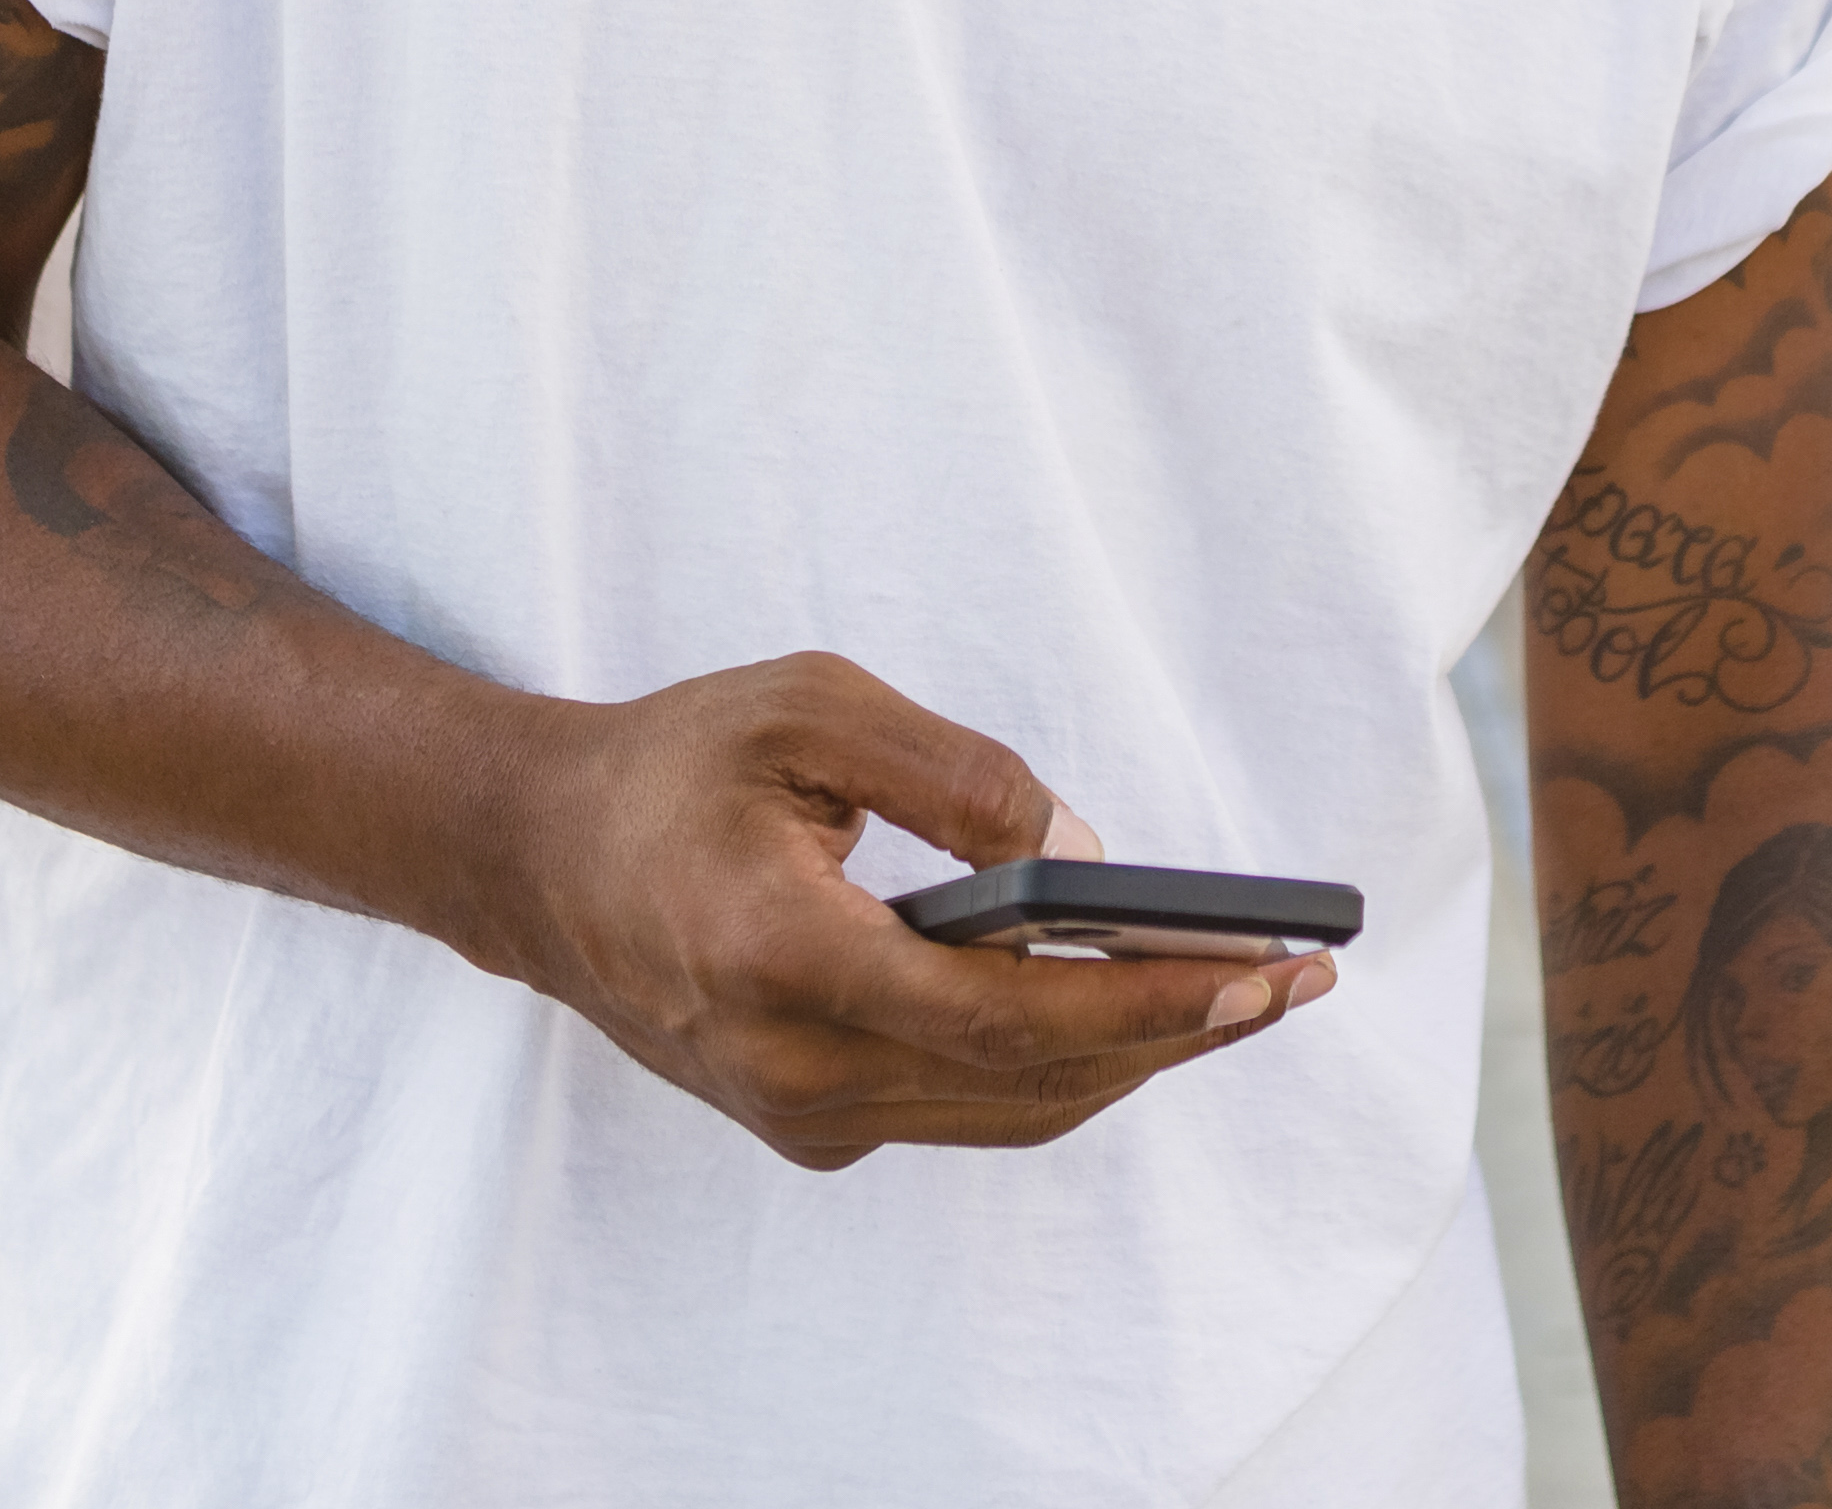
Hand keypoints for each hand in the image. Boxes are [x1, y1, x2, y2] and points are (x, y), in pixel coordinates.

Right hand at [473, 651, 1336, 1167]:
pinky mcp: (808, 1124)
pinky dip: (1061, 1063)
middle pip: (1033, 1079)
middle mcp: (794, 1069)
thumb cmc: (669, 766)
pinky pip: (967, 1104)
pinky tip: (1135, 1009)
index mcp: (784, 961)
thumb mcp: (807, 707)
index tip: (1261, 970)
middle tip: (1299, 975)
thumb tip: (1082, 850)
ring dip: (1137, 1056)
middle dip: (1180, 1031)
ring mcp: (799, 1114)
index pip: (1007, 1016)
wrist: (532, 862)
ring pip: (1011, 1108)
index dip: (1147, 1003)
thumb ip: (952, 772)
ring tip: (1248, 989)